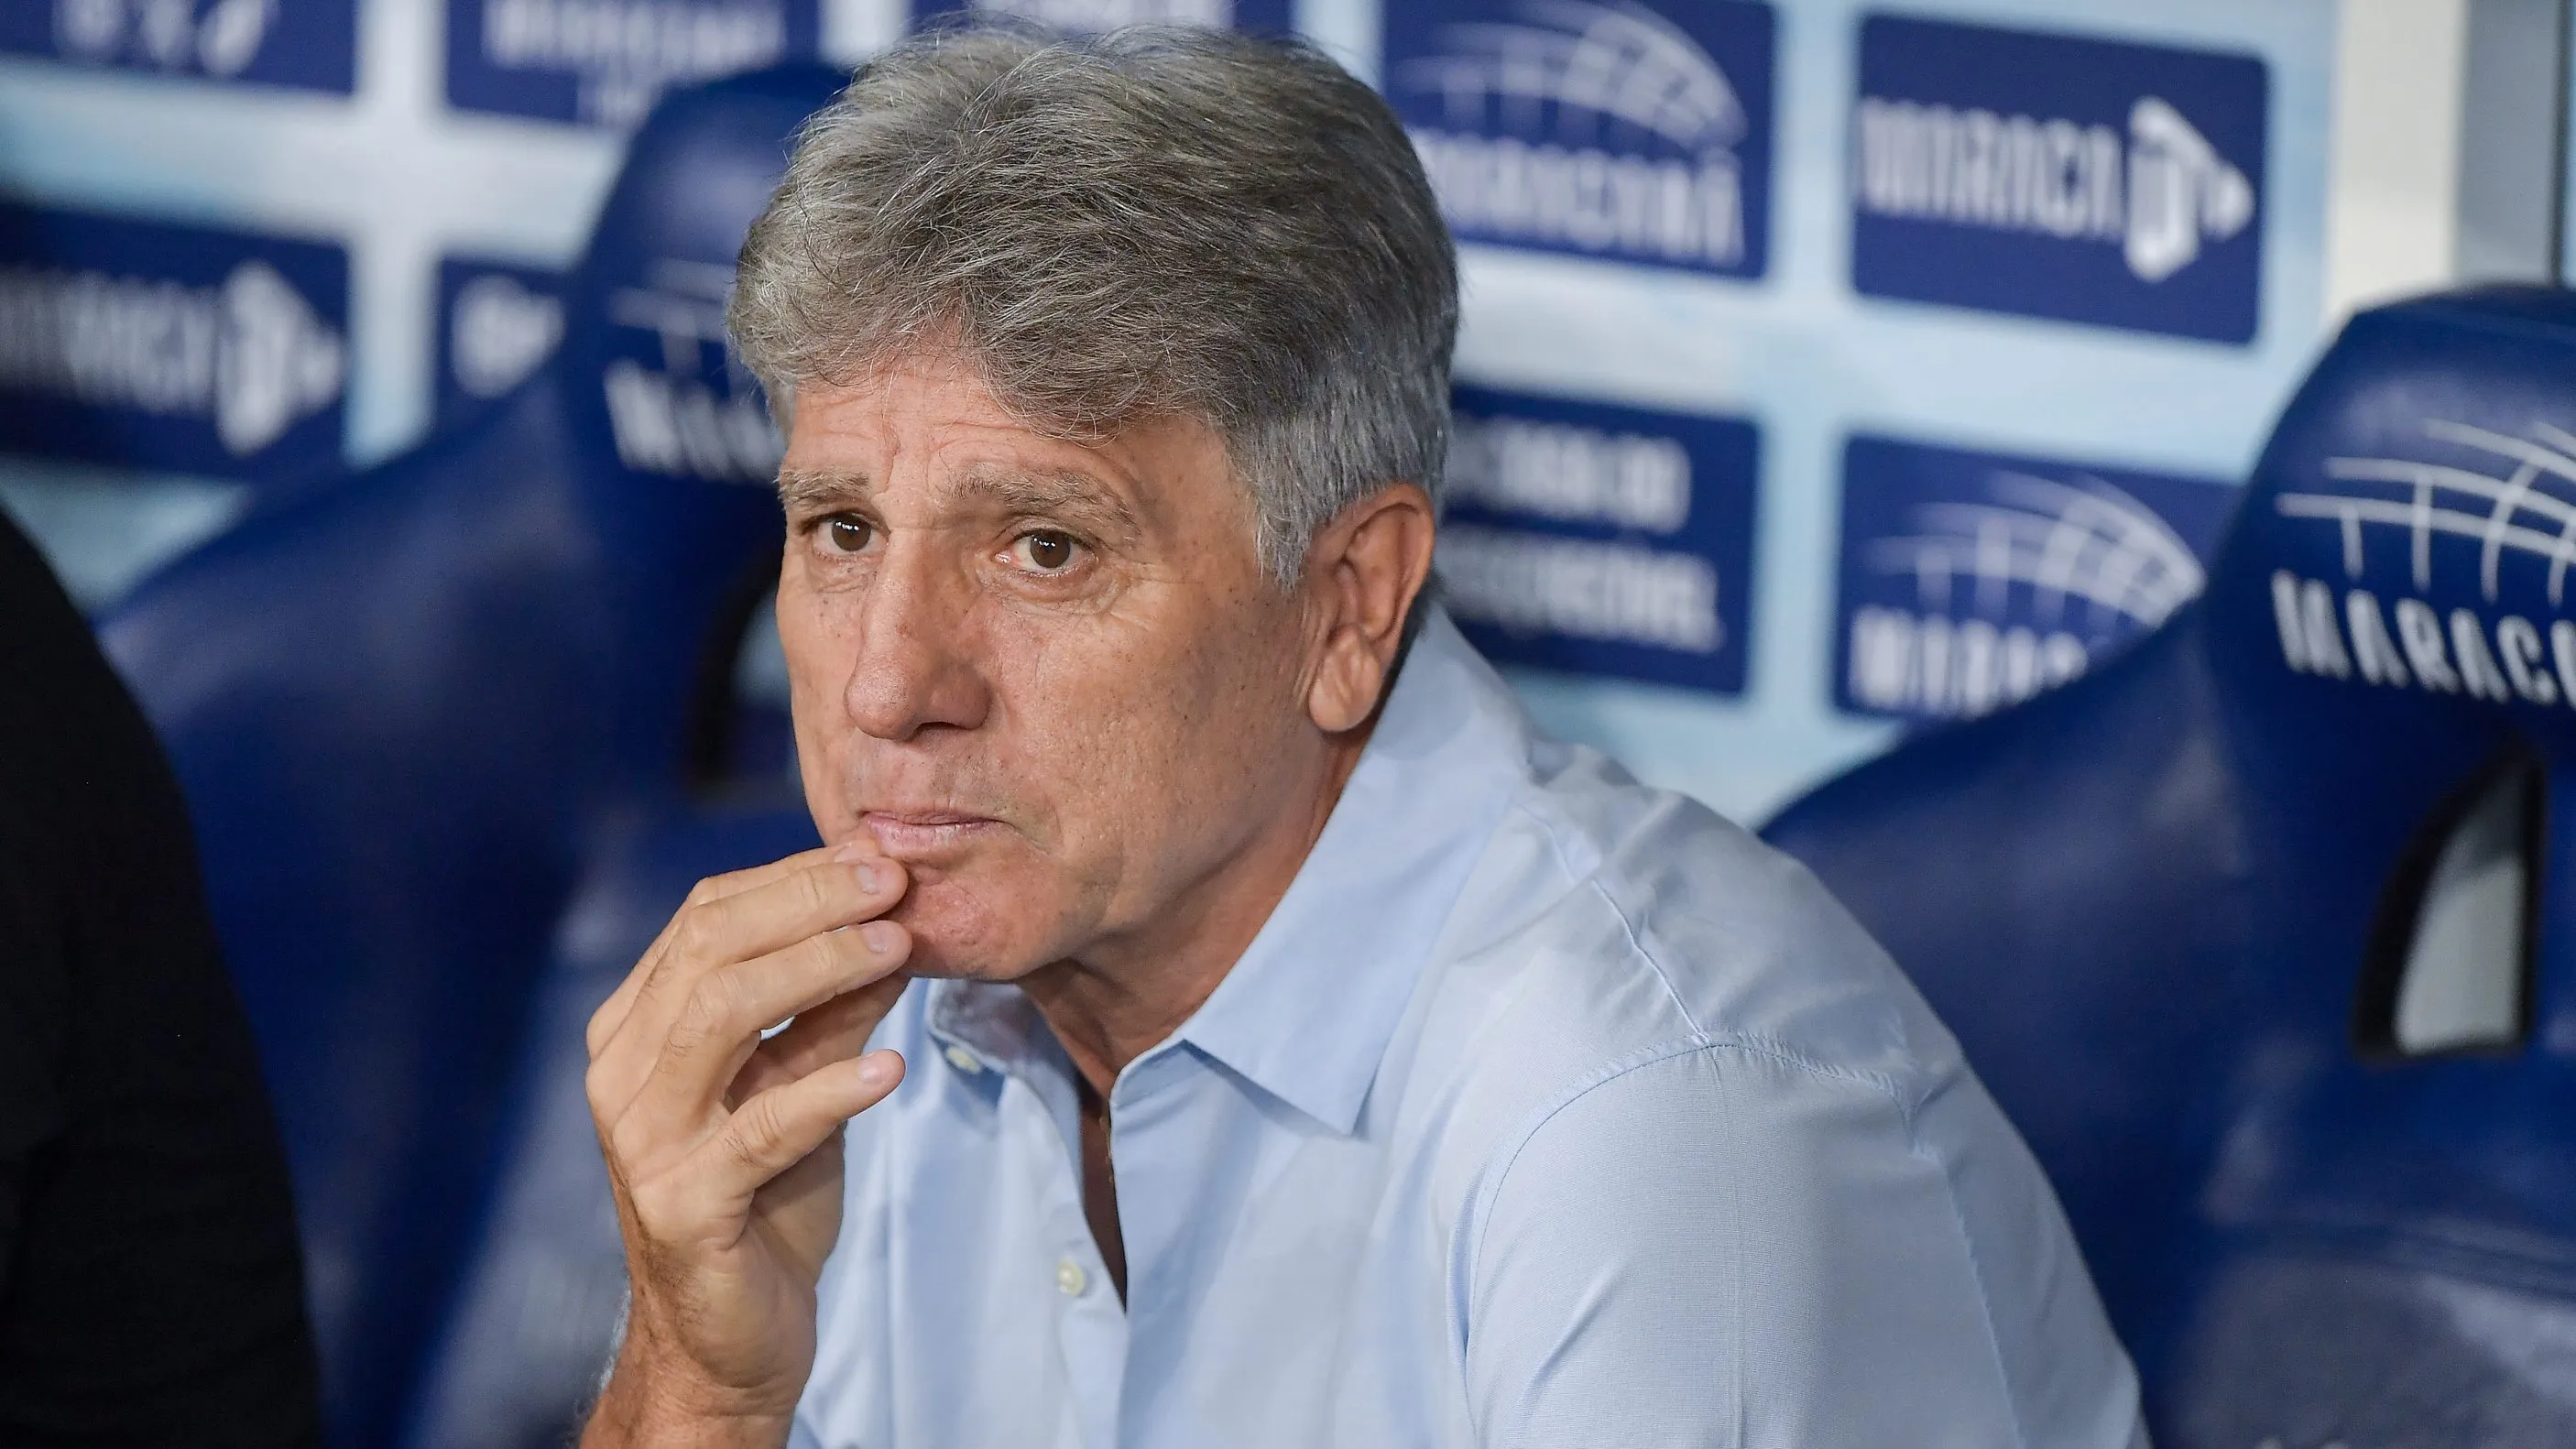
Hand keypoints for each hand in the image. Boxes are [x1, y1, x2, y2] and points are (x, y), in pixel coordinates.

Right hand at [580, 843, 912, 1446]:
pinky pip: (761, 1129)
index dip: (794, 876)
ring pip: (723, 1017)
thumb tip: (891, 921)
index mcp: (638, 1028)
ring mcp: (644, 1139)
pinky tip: (888, 1068)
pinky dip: (830, 1090)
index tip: (878, 855)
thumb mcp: (802, 1084)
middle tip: (896, 885)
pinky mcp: (682, 1206)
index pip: (707, 917)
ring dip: (819, 970)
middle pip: (712, 950)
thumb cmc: (765, 1202)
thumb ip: (832, 1010)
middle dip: (811, 903)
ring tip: (898, 948)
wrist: (730, 1342)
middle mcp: (624, 1073)